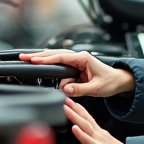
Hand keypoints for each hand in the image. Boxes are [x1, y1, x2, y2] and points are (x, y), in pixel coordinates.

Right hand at [20, 49, 135, 97]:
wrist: (119, 81)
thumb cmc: (111, 82)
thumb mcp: (96, 88)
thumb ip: (80, 89)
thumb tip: (65, 89)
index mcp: (83, 59)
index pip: (61, 58)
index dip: (46, 59)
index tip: (34, 60)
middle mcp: (79, 57)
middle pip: (54, 54)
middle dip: (39, 56)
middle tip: (24, 57)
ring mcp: (77, 61)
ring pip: (56, 58)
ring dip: (43, 59)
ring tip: (28, 59)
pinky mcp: (76, 66)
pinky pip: (60, 64)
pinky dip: (50, 63)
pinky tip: (41, 63)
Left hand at [63, 99, 127, 143]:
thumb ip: (98, 141)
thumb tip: (90, 136)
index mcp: (100, 135)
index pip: (88, 120)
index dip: (79, 110)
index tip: (72, 103)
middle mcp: (99, 135)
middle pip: (85, 119)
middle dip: (75, 109)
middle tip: (65, 99)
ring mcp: (99, 141)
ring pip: (85, 126)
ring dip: (75, 117)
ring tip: (66, 109)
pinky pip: (88, 141)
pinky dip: (81, 133)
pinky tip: (74, 128)